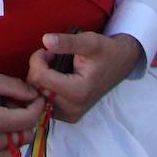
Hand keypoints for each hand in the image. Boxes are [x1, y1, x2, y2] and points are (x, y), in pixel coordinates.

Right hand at [0, 65, 44, 156]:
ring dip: (14, 135)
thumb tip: (34, 95)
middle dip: (26, 121)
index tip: (36, 98)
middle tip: (18, 105)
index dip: (37, 107)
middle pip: (23, 138)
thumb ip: (14, 86)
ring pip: (10, 152)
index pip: (28, 120)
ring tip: (5, 117)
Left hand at [26, 32, 141, 122]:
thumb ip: (67, 42)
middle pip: (36, 89)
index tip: (48, 50)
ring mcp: (70, 115)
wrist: (120, 64)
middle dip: (38, 69)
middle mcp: (73, 109)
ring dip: (39, 78)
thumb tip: (46, 39)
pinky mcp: (68, 116)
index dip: (38, 59)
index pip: (40, 78)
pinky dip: (43, 88)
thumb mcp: (90, 41)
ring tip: (53, 66)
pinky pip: (44, 102)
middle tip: (51, 56)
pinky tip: (53, 77)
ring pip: (37, 97)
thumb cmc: (106, 51)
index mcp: (78, 92)